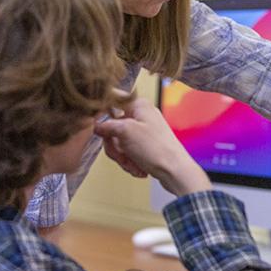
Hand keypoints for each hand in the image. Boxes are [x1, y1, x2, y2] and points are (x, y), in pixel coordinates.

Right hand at [94, 97, 211, 195]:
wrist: (175, 171)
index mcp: (138, 105)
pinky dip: (130, 162)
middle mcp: (142, 115)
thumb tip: (95, 125)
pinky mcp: (146, 145)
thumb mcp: (125, 132)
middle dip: (115, 146)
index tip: (96, 124)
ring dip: (123, 157)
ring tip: (133, 165)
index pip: (112, 99)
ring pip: (119, 142)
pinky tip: (139, 169)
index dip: (101, 111)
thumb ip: (107, 125)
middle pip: (113, 127)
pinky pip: (128, 152)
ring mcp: (144, 131)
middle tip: (120, 155)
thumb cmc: (157, 149)